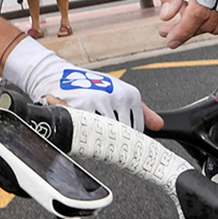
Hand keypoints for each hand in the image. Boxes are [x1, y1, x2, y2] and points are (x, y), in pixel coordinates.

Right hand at [3, 37, 146, 130]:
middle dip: (112, 141)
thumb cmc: (89, 84)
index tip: (119, 143)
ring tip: (90, 133)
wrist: (58, 75)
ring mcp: (102, 101)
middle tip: (101, 140)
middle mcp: (119, 96)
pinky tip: (80, 128)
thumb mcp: (118, 92)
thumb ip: (141, 110)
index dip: (127, 140)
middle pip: (123, 134)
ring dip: (99, 139)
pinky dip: (85, 134)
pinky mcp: (84, 105)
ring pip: (107, 134)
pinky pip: (90, 130)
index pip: (137, 130)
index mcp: (130, 94)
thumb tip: (159, 125)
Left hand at [153, 0, 217, 47]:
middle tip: (166, 28)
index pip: (200, 12)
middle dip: (187, 29)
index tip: (170, 39)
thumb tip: (167, 15)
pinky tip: (194, 7)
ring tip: (181, 8)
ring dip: (198, 24)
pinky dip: (209, 18)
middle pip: (211, 22)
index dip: (183, 30)